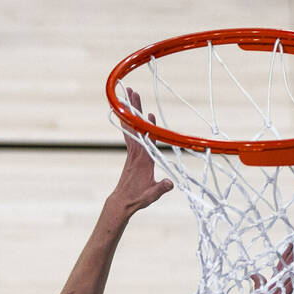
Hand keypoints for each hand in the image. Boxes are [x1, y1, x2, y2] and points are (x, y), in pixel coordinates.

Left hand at [114, 88, 173, 213]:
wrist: (122, 201)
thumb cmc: (138, 198)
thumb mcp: (152, 195)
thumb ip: (161, 188)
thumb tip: (171, 183)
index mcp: (144, 160)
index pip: (147, 141)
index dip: (148, 128)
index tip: (149, 115)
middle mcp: (136, 152)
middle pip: (136, 126)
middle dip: (135, 109)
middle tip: (132, 92)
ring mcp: (133, 151)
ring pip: (131, 126)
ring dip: (130, 109)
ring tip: (129, 93)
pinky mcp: (131, 153)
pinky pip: (128, 132)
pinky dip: (128, 120)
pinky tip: (126, 110)